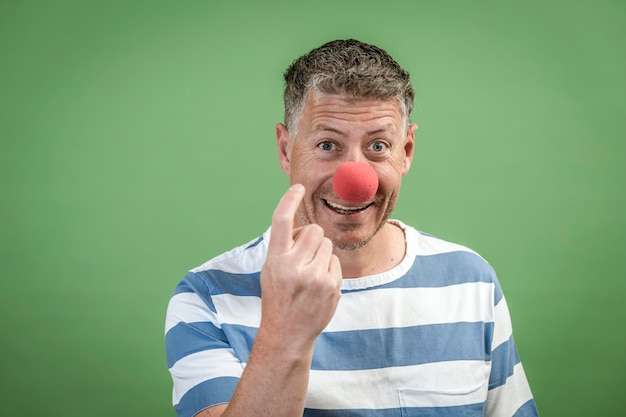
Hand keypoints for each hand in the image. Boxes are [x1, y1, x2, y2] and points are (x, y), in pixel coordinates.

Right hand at [259, 184, 342, 347]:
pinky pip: (335, 262)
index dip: (289, 200)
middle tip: (303, 257)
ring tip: (309, 274)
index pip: (281, 221)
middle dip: (311, 239)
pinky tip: (318, 286)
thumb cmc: (278, 297)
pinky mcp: (331, 286)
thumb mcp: (271, 270)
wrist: (287, 334)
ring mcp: (314, 277)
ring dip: (320, 254)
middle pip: (314, 230)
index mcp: (275, 259)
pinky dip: (329, 269)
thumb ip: (285, 247)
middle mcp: (293, 266)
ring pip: (327, 244)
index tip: (298, 188)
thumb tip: (307, 227)